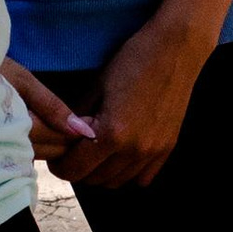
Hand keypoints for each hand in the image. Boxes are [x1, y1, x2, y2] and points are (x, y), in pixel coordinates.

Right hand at [2, 55, 100, 170]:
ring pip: (32, 158)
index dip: (74, 132)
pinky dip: (27, 149)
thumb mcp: (20, 79)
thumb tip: (84, 130)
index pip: (58, 141)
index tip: (84, 122)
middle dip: (63, 141)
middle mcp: (5, 146)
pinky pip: (15, 159)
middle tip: (72, 125)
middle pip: (48, 153)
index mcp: (17, 125)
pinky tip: (30, 134)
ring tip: (53, 127)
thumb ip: (51, 106)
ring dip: (46, 146)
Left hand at [64, 9, 216, 189]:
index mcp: (112, 133)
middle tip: (73, 153)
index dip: (60, 166)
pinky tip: (121, 155)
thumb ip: (77, 118)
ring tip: (96, 153)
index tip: (56, 157)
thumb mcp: (97, 86)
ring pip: (117, 182)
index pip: (75, 169)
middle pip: (95, 180)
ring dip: (101, 173)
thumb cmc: (133, 60)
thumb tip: (63, 138)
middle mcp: (134, 149)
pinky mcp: (168, 148)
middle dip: (79, 170)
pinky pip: (142, 177)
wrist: (176, 49)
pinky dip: (127, 172)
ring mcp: (154, 151)